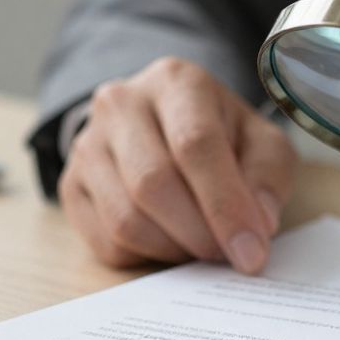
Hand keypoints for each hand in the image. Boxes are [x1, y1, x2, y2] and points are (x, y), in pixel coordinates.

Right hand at [58, 57, 296, 272]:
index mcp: (176, 82)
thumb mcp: (261, 143)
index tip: (251, 250)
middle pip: (153, 183)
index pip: (194, 144)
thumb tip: (256, 224)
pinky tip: (171, 240)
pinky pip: (105, 241)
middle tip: (228, 255)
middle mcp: (121, 104)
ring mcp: (87, 144)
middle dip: (199, 233)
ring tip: (202, 244)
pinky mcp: (71, 185)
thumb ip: (267, 177)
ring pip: (125, 219)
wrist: (166, 126)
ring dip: (173, 249)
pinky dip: (146, 256)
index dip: (225, 205)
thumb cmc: (222, 135)